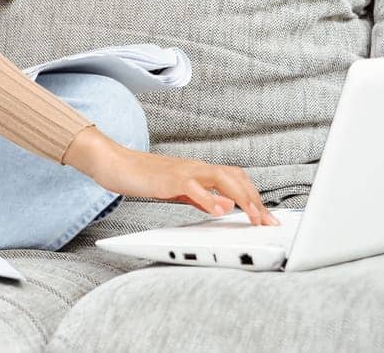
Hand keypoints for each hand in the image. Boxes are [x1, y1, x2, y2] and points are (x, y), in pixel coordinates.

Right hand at [62, 127, 279, 225]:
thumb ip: (202, 198)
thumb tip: (227, 206)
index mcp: (199, 171)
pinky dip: (209, 199)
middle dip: (255, 199)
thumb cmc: (143, 177)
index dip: (255, 196)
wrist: (115, 163)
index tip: (267, 217)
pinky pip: (193, 187)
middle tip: (268, 221)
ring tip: (254, 217)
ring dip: (242, 197)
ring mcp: (183, 171)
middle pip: (235, 176)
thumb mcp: (178, 191)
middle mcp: (196, 167)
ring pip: (221, 178)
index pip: (235, 178)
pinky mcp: (169, 179)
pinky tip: (219, 211)